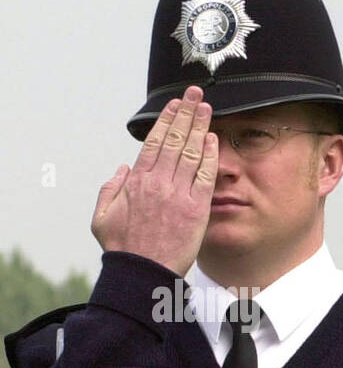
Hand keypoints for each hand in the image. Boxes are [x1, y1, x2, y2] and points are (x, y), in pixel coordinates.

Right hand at [91, 86, 217, 275]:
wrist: (143, 273)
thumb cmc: (123, 248)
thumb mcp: (102, 216)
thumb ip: (109, 189)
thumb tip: (122, 169)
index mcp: (136, 182)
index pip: (154, 142)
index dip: (166, 121)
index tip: (175, 105)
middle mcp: (157, 183)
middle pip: (174, 140)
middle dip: (186, 114)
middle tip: (196, 95)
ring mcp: (177, 195)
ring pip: (190, 153)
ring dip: (200, 128)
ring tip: (207, 108)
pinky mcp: (196, 210)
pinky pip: (205, 177)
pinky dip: (210, 157)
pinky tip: (214, 140)